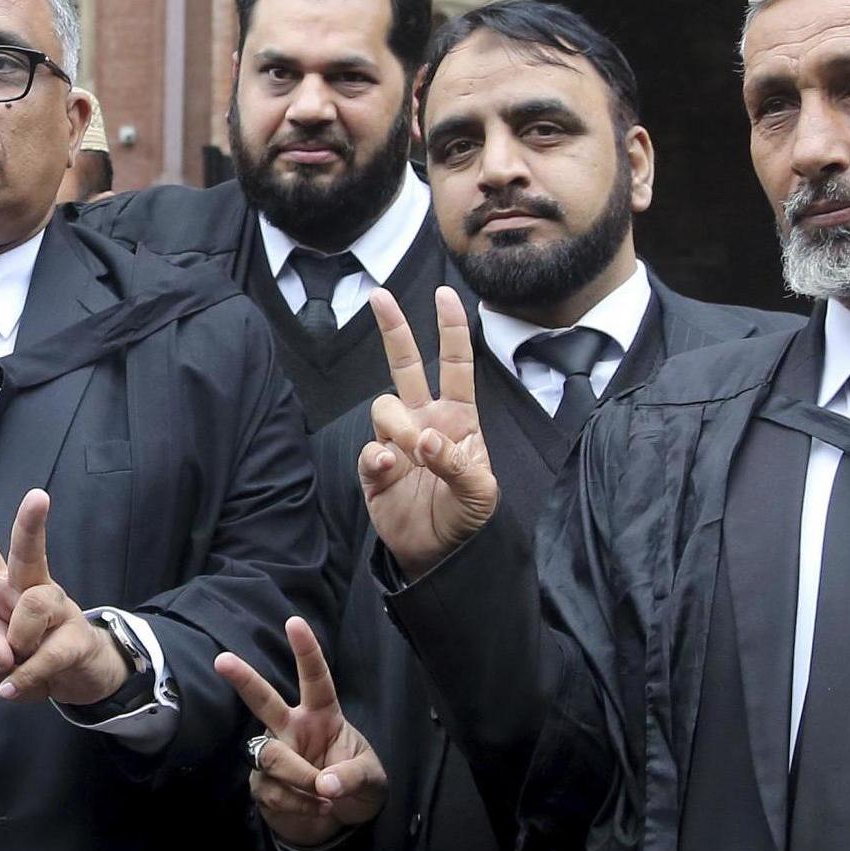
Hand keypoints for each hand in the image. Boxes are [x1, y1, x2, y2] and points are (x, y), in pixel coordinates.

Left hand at [0, 471, 127, 706]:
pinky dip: (28, 676)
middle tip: (39, 496)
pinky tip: (17, 687)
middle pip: (27, 552)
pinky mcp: (77, 636)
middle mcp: (27, 589)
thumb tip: (5, 651)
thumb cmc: (26, 660)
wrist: (74, 680)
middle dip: (30, 525)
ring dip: (19, 644)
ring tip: (18, 662)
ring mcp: (57, 608)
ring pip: (33, 608)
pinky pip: (47, 654)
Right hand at [214, 615, 386, 847]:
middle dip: (244, 680)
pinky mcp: (261, 785)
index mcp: (322, 717)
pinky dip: (298, 806)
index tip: (294, 623)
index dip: (306, 652)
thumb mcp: (371, 780)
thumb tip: (325, 784)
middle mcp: (293, 730)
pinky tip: (316, 811)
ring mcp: (273, 756)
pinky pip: (271, 791)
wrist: (340, 824)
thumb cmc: (356, 789)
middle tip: (223, 660)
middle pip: (264, 701)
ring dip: (298, 778)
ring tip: (324, 797)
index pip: (315, 679)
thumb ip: (353, 777)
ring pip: (270, 756)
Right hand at [361, 287, 499, 578]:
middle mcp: (425, 421)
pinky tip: (390, 470)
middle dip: (394, 329)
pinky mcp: (375, 468)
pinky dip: (378, 456)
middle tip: (379, 296)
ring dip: (397, 425)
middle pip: (406, 365)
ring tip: (411, 455)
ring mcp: (397, 442)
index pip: (456, 365)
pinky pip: (369, 448)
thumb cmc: (468, 518)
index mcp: (458, 418)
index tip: (445, 295)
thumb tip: (426, 439)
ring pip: (383, 406)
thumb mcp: (481, 493)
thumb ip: (457, 463)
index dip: (451, 330)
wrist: (439, 555)